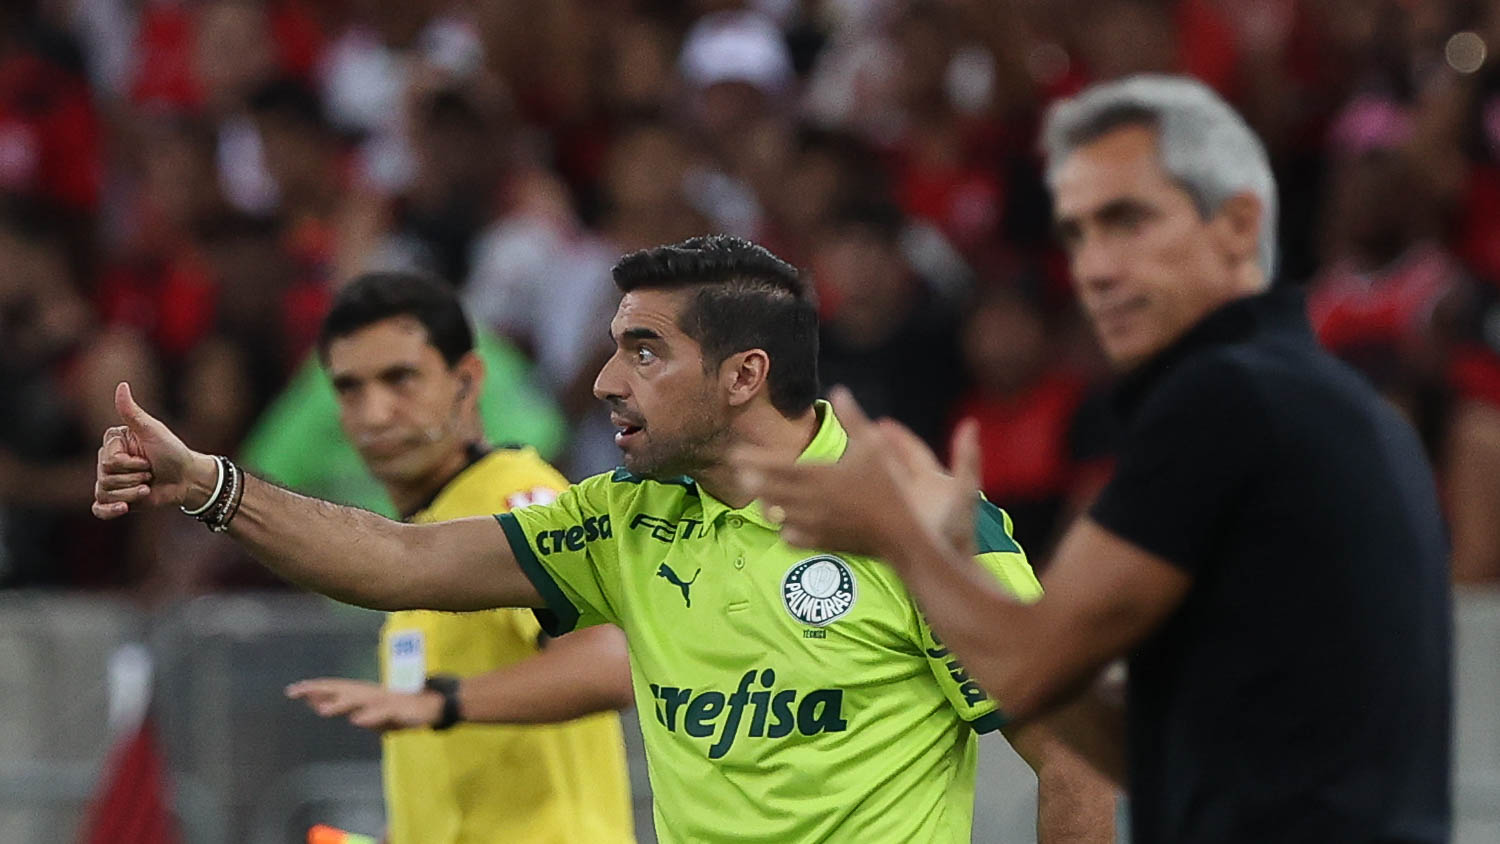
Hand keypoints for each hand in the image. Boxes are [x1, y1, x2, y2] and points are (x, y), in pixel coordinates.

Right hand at [91, 382, 214, 518]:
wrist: (187, 478)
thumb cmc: (172, 451)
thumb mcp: (153, 431)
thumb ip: (132, 412)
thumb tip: (121, 385)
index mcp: (113, 442)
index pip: (108, 460)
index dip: (130, 463)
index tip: (147, 458)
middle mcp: (107, 461)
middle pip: (105, 477)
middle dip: (134, 478)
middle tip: (150, 472)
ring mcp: (110, 481)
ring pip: (105, 493)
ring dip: (132, 492)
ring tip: (148, 486)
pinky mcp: (116, 500)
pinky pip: (99, 509)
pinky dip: (109, 511)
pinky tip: (124, 509)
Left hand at [285, 678, 443, 731]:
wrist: (437, 704)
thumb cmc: (407, 709)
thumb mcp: (381, 717)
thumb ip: (361, 715)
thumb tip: (342, 714)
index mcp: (366, 695)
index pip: (337, 689)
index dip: (316, 689)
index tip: (293, 690)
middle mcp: (372, 694)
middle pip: (342, 690)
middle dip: (319, 691)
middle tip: (295, 692)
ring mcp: (385, 701)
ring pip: (359, 701)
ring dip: (340, 704)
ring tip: (321, 710)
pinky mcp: (400, 710)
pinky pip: (383, 713)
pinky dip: (370, 716)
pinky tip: (357, 720)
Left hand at [732, 387, 983, 559]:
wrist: (902, 534)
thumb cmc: (891, 487)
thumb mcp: (875, 447)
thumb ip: (853, 419)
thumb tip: (838, 391)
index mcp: (822, 475)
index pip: (778, 466)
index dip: (754, 459)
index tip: (735, 453)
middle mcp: (812, 501)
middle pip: (769, 491)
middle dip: (750, 480)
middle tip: (737, 470)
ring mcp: (814, 525)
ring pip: (775, 515)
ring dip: (763, 503)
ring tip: (756, 493)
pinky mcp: (820, 543)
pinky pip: (789, 537)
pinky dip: (782, 528)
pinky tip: (782, 520)